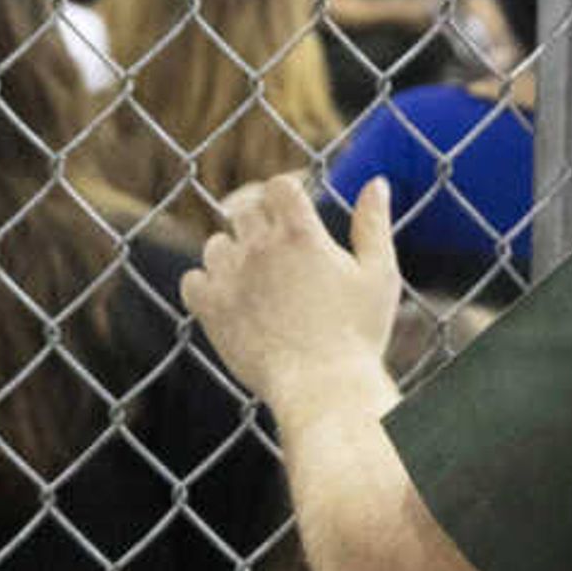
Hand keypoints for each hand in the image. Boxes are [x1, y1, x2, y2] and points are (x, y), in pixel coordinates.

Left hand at [184, 175, 401, 417]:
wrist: (323, 389)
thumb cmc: (358, 335)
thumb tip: (377, 181)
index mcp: (301, 234)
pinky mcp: (211, 310)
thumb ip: (373, 224)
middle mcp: (260, 249)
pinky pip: (193, 281)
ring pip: (216, 245)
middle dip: (259, 225)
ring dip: (232, 254)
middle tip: (277, 254)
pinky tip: (230, 300)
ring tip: (257, 283)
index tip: (293, 216)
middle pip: (243, 211)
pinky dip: (206, 286)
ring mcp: (231, 278)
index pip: (278, 186)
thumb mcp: (378, 275)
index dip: (285, 197)